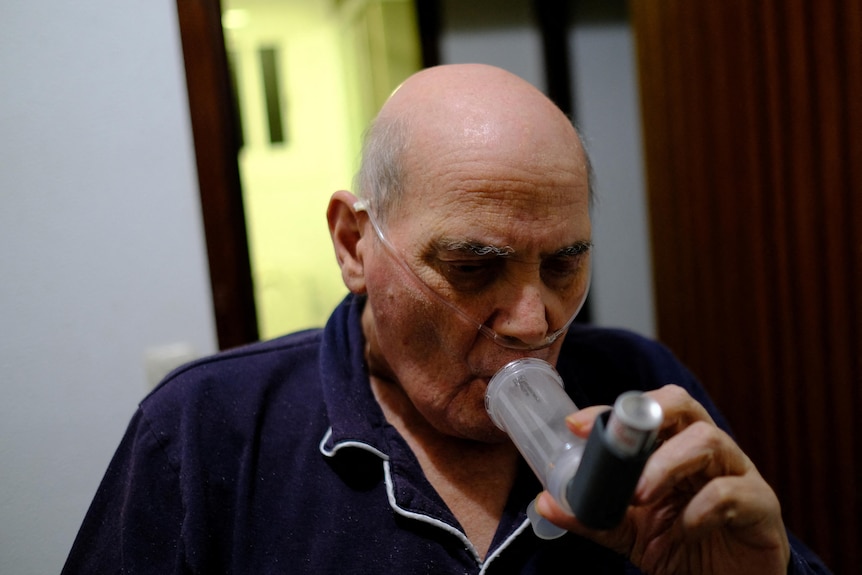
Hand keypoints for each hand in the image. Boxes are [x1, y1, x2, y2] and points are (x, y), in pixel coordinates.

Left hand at [535, 385, 790, 574]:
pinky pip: (734, 492)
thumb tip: (546, 502)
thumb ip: (594, 515)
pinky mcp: (761, 506)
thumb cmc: (683, 548)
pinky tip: (684, 528)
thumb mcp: (629, 531)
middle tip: (617, 451)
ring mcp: (737, 474)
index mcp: (673, 448)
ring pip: (709, 440)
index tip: (576, 424)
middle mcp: (706, 451)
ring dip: (668, 463)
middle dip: (647, 416)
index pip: (645, 412)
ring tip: (641, 494)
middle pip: (683, 405)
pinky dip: (703, 507)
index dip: (612, 411)